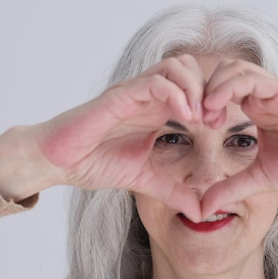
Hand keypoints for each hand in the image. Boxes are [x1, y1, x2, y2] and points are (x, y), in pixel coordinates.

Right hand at [0, 55, 205, 220]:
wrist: (56, 161)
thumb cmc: (93, 162)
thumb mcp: (144, 181)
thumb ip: (173, 192)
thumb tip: (199, 212)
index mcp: (156, 109)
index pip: (195, 85)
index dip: (213, 101)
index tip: (220, 126)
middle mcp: (148, 95)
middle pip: (191, 66)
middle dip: (209, 89)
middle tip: (214, 119)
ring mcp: (134, 92)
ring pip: (176, 65)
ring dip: (195, 88)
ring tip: (200, 118)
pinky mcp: (119, 97)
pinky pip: (154, 82)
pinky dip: (176, 94)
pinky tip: (185, 117)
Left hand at [200, 59, 277, 218]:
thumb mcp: (260, 180)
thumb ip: (230, 188)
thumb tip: (202, 208)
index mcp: (259, 109)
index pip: (222, 87)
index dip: (202, 100)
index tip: (193, 123)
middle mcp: (267, 96)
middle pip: (224, 71)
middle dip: (203, 89)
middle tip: (195, 117)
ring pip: (236, 69)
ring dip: (213, 87)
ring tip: (205, 114)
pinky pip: (255, 79)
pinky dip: (231, 87)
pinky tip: (218, 108)